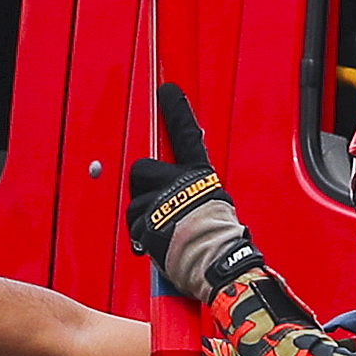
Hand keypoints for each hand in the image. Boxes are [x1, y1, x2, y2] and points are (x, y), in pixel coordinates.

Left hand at [125, 86, 263, 303]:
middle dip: (144, 189)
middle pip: (142, 170)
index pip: (187, 135)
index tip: (167, 91)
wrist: (218, 264)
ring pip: (135, 203)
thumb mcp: (215, 204)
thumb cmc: (221, 242)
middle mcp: (178, 183)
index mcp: (199, 176)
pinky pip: (134, 226)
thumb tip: (184, 193)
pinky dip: (142, 237)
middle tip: (159, 208)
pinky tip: (161, 243)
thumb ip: (195, 192)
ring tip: (167, 233)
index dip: (177, 112)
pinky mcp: (147, 222)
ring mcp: (161, 201)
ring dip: (144, 218)